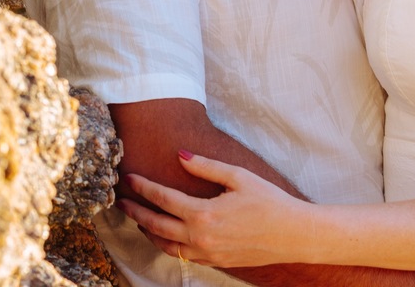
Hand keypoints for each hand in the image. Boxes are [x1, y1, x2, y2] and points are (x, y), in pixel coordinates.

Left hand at [117, 151, 309, 267]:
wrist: (294, 235)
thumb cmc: (269, 201)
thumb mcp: (238, 177)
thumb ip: (206, 166)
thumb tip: (180, 154)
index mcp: (204, 214)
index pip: (163, 199)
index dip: (143, 188)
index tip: (129, 178)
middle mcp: (200, 237)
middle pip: (156, 225)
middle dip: (135, 212)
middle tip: (120, 202)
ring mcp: (207, 253)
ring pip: (166, 246)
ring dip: (149, 231)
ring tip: (138, 218)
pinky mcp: (215, 261)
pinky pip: (183, 255)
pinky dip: (168, 245)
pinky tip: (166, 234)